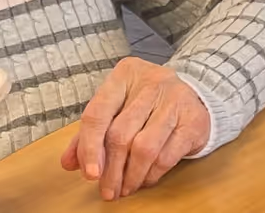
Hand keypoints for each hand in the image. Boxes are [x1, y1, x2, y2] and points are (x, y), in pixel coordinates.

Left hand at [60, 58, 211, 199]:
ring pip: (144, 148)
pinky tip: (144, 179)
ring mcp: (176, 99)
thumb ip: (90, 132)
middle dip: (111, 170)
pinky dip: (152, 174)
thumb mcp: (117, 106)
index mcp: (124, 75)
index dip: (89, 147)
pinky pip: (167, 156)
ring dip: (131, 176)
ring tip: (125, 188)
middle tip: (107, 190)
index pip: (98, 113)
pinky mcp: (193, 120)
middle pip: (120, 134)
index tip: (90, 174)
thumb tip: (69, 163)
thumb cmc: (148, 102)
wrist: (196, 93)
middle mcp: (151, 82)